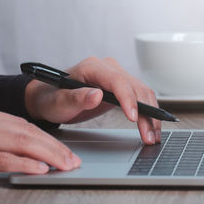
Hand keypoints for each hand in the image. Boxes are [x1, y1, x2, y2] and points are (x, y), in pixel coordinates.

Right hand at [0, 102, 80, 185]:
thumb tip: (20, 143)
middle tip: (72, 159)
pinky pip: (1, 159)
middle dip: (54, 147)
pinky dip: (24, 164)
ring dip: (47, 155)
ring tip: (65, 165)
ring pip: (19, 142)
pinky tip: (40, 169)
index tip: (63, 149)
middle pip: (26, 131)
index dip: (47, 138)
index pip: (22, 124)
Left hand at [25, 57, 161, 144]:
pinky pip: (140, 97)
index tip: (133, 119)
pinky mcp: (121, 87)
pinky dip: (148, 113)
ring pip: (142, 93)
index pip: (118, 81)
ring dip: (151, 115)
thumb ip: (76, 97)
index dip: (128, 99)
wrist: (50, 98)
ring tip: (152, 136)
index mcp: (92, 67)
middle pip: (135, 88)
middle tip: (149, 136)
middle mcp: (108, 68)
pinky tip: (150, 127)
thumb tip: (96, 95)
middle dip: (146, 113)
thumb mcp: (58, 101)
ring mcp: (117, 76)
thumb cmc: (52, 98)